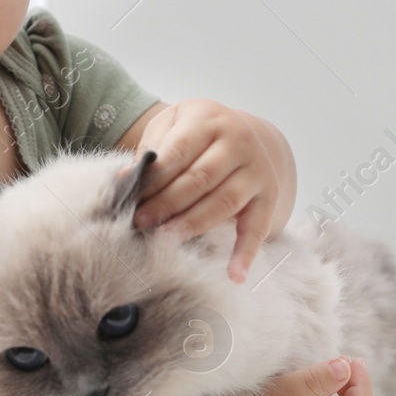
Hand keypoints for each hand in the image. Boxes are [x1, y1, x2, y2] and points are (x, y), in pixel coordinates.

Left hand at [118, 98, 294, 282]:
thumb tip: (126, 177)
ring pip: (223, 202)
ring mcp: (257, 170)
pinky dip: (246, 253)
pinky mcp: (269, 197)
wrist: (248, 136)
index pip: (178, 150)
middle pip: (199, 178)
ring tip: (165, 239)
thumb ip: (152, 149)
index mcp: (208, 120)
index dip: (154, 177)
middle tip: (141, 222)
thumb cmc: (196, 134)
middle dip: (167, 203)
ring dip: (193, 224)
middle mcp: (238, 141)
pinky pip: (257, 228)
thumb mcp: (173, 126)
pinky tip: (234, 275)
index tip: (131, 198)